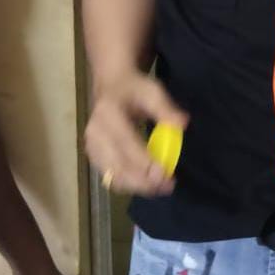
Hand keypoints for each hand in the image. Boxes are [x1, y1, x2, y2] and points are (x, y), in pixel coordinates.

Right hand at [83, 71, 186, 196]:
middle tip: (168, 186)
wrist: (111, 86)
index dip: (144, 161)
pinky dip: (129, 184)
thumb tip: (182, 125)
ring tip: (162, 188)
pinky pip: (110, 177)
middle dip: (143, 181)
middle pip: (117, 165)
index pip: (126, 143)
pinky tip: (148, 185)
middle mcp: (95, 134)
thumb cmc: (134, 88)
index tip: (164, 173)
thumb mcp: (152, 90)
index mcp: (108, 114)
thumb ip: (166, 108)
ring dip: (137, 187)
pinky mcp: (94, 157)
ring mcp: (92, 147)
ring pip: (113, 176)